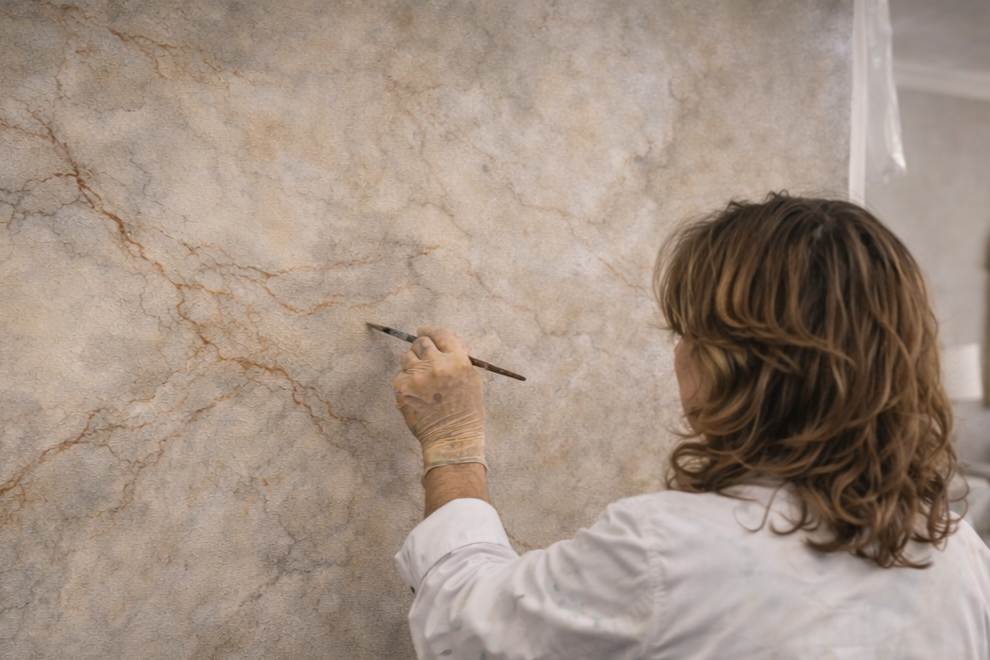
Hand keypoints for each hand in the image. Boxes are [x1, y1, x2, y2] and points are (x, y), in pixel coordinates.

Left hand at [392, 327, 486, 474]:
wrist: (452, 438)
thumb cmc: (466, 410)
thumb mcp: (473, 379)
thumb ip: (460, 357)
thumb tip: (446, 339)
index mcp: (458, 360)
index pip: (442, 334)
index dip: (432, 331)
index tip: (426, 331)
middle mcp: (437, 365)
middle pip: (422, 342)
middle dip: (422, 346)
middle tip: (423, 354)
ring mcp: (418, 376)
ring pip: (407, 356)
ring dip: (413, 362)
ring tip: (421, 377)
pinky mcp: (402, 388)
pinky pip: (400, 374)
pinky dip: (406, 380)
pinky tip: (416, 392)